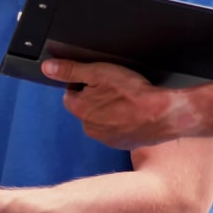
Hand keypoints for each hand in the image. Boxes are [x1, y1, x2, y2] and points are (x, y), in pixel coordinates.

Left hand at [41, 59, 186, 149]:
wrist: (164, 114)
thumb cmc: (133, 92)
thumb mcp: (99, 72)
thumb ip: (71, 70)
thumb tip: (47, 68)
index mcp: (80, 110)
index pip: (70, 94)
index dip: (83, 83)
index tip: (98, 79)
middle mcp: (89, 128)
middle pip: (86, 107)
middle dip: (96, 97)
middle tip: (115, 87)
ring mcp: (106, 139)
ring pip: (101, 119)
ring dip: (109, 110)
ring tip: (127, 99)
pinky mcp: (123, 144)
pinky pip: (116, 129)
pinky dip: (122, 121)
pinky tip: (134, 112)